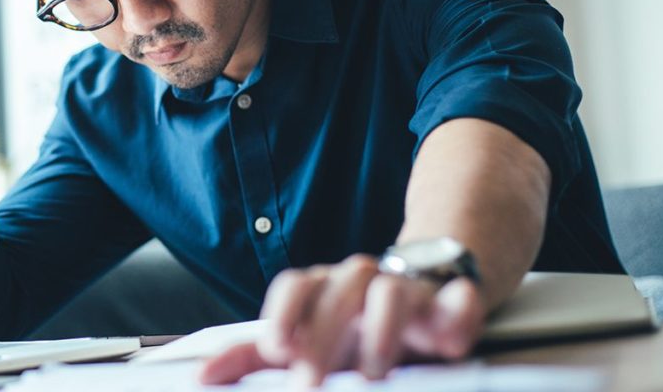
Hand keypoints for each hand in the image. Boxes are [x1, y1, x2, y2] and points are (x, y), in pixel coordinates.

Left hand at [199, 254, 486, 387]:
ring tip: (374, 370)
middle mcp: (360, 282)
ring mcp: (407, 289)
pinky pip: (458, 297)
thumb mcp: (302, 340)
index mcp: (322, 289)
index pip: (297, 286)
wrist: (423, 293)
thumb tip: (204, 375)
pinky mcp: (452, 302)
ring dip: (381, 328)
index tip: (277, 347)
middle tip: (310, 379)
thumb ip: (253, 358)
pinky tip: (449, 339)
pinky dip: (456, 312)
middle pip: (338, 292)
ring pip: (391, 290)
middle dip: (323, 335)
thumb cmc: (351, 325)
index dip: (284, 314)